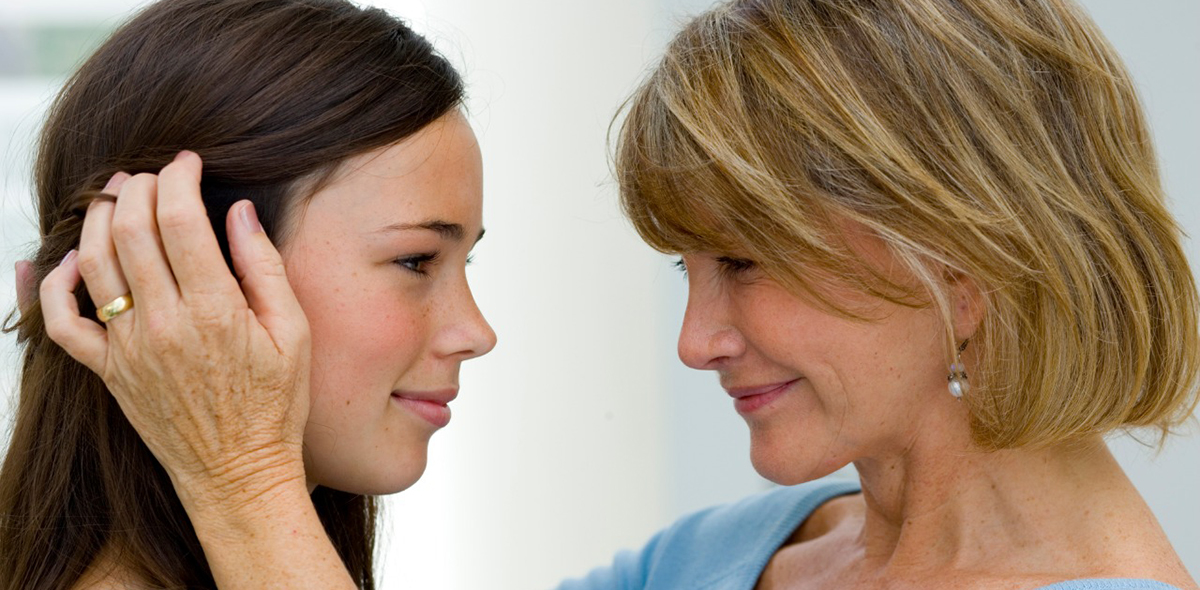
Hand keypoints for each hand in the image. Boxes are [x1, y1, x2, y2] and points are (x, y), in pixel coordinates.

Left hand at [38, 151, 311, 509]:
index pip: (179, 221)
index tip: (187, 163)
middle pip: (129, 232)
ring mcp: (128, 348)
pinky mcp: (107, 371)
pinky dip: (52, 285)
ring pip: (92, 264)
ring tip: (115, 198)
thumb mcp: (294, 333)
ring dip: (98, 219)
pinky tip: (68, 261)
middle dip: (137, 188)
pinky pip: (60, 323)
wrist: (238, 471)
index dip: (178, 179)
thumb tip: (238, 212)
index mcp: (215, 311)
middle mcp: (163, 325)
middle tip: (151, 175)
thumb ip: (264, 268)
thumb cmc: (275, 404)